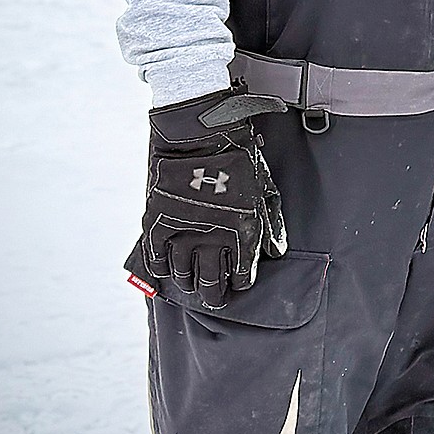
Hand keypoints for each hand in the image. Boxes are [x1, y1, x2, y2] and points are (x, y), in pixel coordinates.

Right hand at [130, 88, 288, 308]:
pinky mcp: (159, 224)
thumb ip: (272, 225)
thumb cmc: (239, 158)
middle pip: (212, 284)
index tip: (239, 281)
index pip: (243, 276)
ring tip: (192, 281)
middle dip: (215, 295)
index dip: (241, 282)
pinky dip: (160, 267)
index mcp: (244, 233)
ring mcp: (184, 233)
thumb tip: (277, 251)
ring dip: (189, 281)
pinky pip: (156, 258)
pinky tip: (165, 268)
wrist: (201, 135)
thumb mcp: (265, 190)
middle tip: (215, 298)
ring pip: (184, 275)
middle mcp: (214, 240)